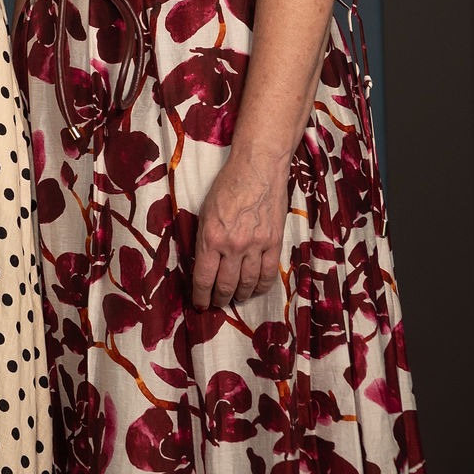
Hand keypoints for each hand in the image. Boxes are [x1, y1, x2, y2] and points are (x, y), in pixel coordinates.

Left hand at [189, 151, 288, 309]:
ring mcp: (256, 246)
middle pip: (226, 285)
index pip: (203, 277)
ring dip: (239, 295)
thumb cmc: (226, 186)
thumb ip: (204, 238)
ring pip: (247, 283)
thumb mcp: (205, 211)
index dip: (200, 295)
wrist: (258, 169)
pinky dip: (261, 286)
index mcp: (210, 237)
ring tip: (234, 298)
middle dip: (219, 299)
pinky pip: (269, 274)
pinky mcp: (274, 243)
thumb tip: (203, 263)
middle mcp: (233, 245)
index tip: (199, 304)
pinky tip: (255, 289)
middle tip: (215, 304)